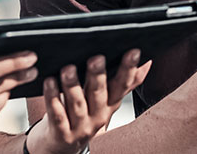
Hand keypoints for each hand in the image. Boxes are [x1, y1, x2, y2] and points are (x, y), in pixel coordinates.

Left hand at [27, 49, 151, 153]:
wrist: (62, 147)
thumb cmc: (84, 116)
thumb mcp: (108, 101)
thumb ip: (126, 83)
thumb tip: (147, 62)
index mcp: (110, 105)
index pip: (122, 85)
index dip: (129, 69)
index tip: (133, 52)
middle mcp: (98, 116)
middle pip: (99, 94)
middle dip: (98, 76)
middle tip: (96, 58)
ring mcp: (80, 127)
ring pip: (77, 104)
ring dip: (72, 85)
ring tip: (68, 69)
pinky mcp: (62, 133)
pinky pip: (57, 114)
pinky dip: (52, 98)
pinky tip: (49, 82)